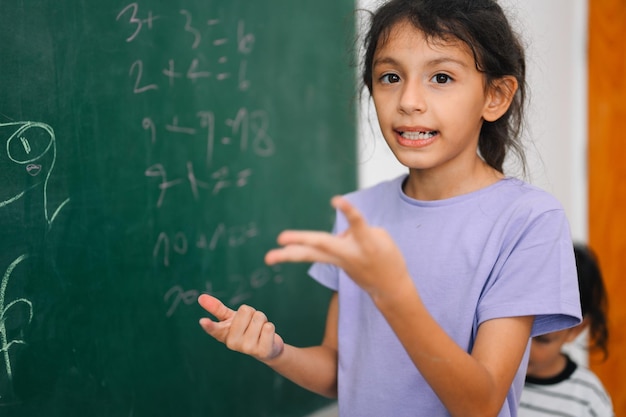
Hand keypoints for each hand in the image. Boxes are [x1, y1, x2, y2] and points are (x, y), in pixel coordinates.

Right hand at [198, 294, 283, 361]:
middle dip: (252, 312)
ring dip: (262, 320)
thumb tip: (201, 296)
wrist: (266, 348)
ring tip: (259, 330)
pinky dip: (270, 327)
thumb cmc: (245, 329)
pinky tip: (266, 336)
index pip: (214, 329)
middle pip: (245, 310)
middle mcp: (233, 343)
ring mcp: (247, 349)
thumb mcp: (230, 318)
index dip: (209, 325)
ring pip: (258, 317)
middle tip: (251, 323)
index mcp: (223, 334)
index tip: (203, 321)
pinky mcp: (262, 351)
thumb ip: (216, 308)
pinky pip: (269, 327)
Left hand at [265, 196, 410, 299]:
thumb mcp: (379, 237)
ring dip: (288, 255)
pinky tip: (296, 250)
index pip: (356, 223)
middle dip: (301, 240)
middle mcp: (349, 253)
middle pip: (322, 244)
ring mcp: (340, 262)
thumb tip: (337, 234)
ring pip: (311, 255)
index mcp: (366, 243)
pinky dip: (308, 248)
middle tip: (280, 238)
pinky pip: (317, 254)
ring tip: (268, 257)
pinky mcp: (335, 265)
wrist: (390, 288)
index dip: (347, 211)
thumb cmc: (388, 257)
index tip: (335, 199)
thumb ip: (355, 230)